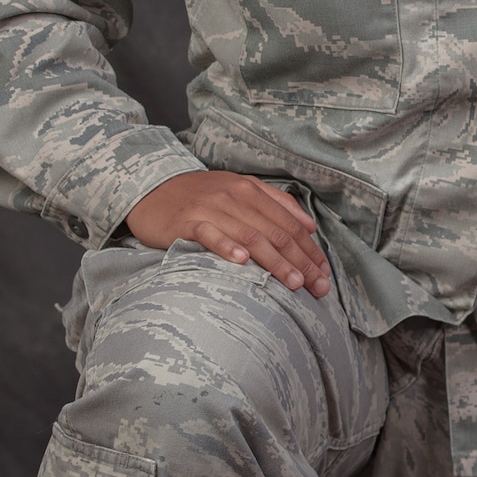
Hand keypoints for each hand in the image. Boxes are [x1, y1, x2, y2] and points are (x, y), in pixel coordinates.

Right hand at [125, 171, 331, 295]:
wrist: (151, 189)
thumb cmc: (200, 196)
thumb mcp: (240, 190)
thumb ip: (276, 203)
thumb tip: (310, 226)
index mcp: (251, 190)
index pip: (290, 223)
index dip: (310, 249)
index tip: (325, 274)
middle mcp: (234, 197)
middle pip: (275, 232)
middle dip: (301, 261)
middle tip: (318, 287)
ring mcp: (210, 209)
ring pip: (249, 236)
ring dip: (274, 261)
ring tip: (293, 283)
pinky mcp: (186, 222)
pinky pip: (209, 235)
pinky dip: (226, 247)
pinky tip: (241, 262)